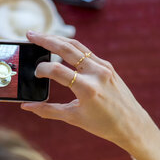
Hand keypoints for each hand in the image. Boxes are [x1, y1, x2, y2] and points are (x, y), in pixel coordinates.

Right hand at [21, 32, 159, 159]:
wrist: (132, 124)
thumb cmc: (103, 124)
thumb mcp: (73, 118)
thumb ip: (48, 111)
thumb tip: (26, 107)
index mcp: (87, 89)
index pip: (58, 70)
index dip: (43, 69)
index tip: (35, 73)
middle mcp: (96, 74)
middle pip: (67, 49)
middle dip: (46, 40)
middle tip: (30, 35)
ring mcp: (104, 67)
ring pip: (77, 46)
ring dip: (58, 39)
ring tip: (41, 36)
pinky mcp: (107, 66)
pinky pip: (86, 52)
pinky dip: (70, 47)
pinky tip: (59, 45)